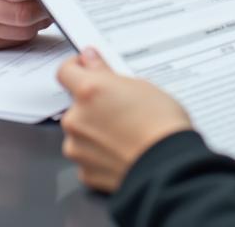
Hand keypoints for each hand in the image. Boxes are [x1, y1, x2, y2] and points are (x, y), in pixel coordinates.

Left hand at [58, 48, 192, 192]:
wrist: (168, 167)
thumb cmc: (161, 126)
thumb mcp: (139, 85)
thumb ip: (106, 72)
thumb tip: (91, 61)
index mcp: (89, 91)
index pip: (65, 71)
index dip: (76, 67)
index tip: (86, 67)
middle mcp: (76, 119)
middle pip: (76, 104)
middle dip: (93, 103)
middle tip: (120, 105)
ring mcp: (77, 148)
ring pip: (80, 131)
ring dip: (95, 129)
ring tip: (124, 131)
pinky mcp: (84, 172)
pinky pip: (87, 155)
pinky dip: (99, 152)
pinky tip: (121, 149)